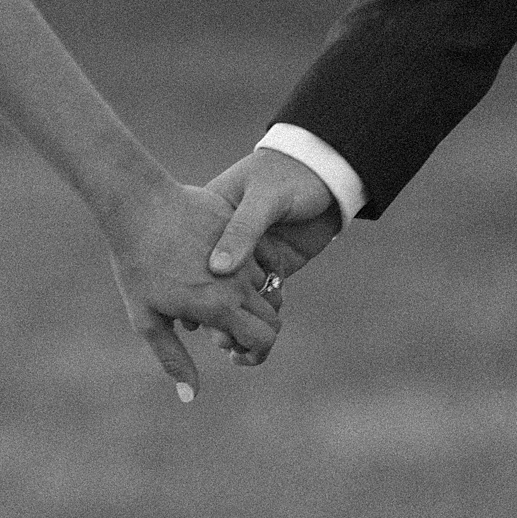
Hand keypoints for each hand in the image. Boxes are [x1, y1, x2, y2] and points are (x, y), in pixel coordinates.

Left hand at [108, 177, 281, 398]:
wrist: (137, 205)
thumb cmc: (135, 265)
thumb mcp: (146, 320)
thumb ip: (173, 359)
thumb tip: (191, 397)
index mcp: (220, 307)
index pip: (264, 340)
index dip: (256, 353)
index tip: (236, 355)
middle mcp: (239, 282)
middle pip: (272, 319)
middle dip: (258, 332)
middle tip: (230, 335)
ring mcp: (243, 254)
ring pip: (267, 290)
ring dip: (253, 303)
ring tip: (220, 304)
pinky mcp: (242, 231)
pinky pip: (261, 260)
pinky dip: (252, 274)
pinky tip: (225, 275)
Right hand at [203, 149, 341, 363]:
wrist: (324, 170)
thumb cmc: (287, 175)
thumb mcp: (264, 198)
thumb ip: (243, 231)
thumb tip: (218, 270)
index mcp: (211, 224)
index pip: (192, 265)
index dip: (192, 293)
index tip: (192, 317)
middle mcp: (226, 246)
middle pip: (213, 290)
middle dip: (217, 320)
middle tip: (222, 341)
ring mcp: (250, 259)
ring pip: (237, 300)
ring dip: (237, 324)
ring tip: (236, 347)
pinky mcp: (274, 267)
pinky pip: (263, 297)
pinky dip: (262, 315)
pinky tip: (260, 328)